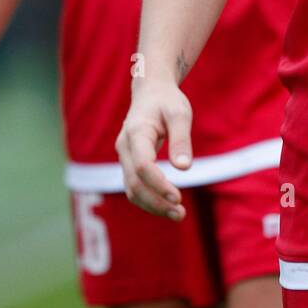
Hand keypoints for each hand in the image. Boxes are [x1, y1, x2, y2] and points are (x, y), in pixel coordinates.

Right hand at [115, 79, 193, 217]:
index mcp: (136, 132)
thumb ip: (181, 139)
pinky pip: (134, 187)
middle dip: (156, 202)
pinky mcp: (129, 163)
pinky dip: (149, 200)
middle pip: (134, 183)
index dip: (158, 184)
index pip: (142, 166)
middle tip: (181, 214)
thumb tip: (184, 168)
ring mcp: (124, 156)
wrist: (150, 92)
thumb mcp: (180, 113)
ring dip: (152, 205)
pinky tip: (168, 206)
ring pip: (131, 189)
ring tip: (178, 215)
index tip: (178, 197)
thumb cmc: (167, 101)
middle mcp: (124, 147)